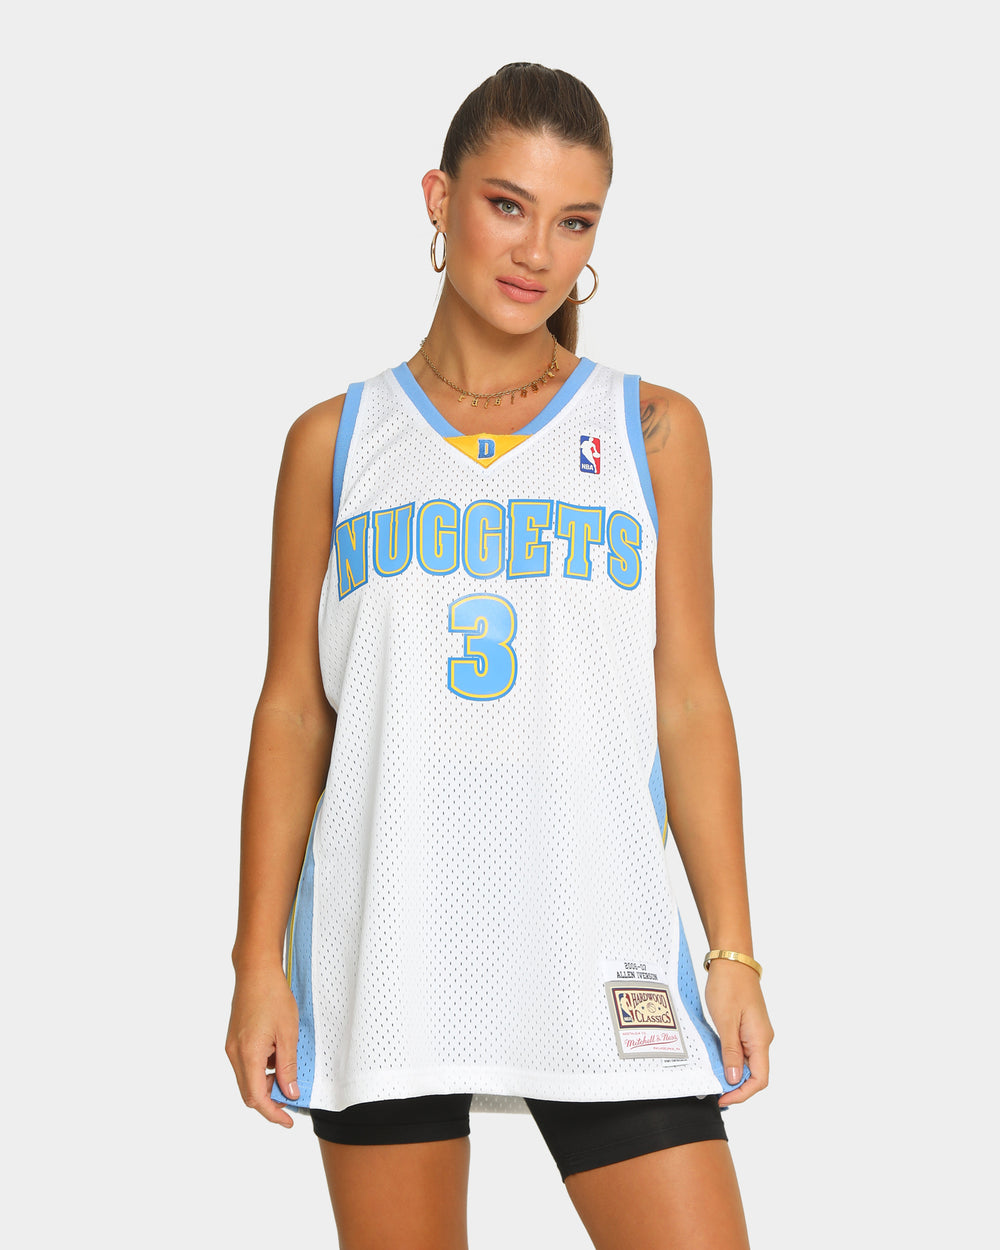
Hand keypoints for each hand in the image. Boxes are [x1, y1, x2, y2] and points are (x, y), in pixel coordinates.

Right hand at [225, 964, 300, 1126]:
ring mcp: (232, 1046)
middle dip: (269, 1102)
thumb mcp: (288, 1033)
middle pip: (249, 1093)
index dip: (272, 1113)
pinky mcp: (234, 1040)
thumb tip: (290, 1093)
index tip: (288, 1121)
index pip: (257, 1098)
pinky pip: (246, 1065)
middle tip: (291, 1101)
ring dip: (266, 1085)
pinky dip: (261, 1071)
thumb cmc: (273, 996)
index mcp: (248, 1054)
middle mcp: (234, 1054)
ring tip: (288, 1075)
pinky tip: (277, 1059)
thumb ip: (288, 1066)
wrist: (256, 971)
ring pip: (247, 1079)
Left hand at [704, 959, 773, 1107]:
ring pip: (747, 1063)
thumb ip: (731, 1052)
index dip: (742, 1093)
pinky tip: (716, 1059)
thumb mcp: (725, 1020)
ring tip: (712, 1076)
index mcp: (760, 1039)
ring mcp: (755, 1032)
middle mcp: (761, 1038)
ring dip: (732, 1072)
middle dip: (735, 1085)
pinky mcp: (747, 1026)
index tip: (723, 1097)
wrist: (732, 960)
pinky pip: (741, 1050)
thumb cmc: (729, 985)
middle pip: (754, 1074)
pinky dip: (730, 1058)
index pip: (759, 1079)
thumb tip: (734, 1079)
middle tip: (713, 1088)